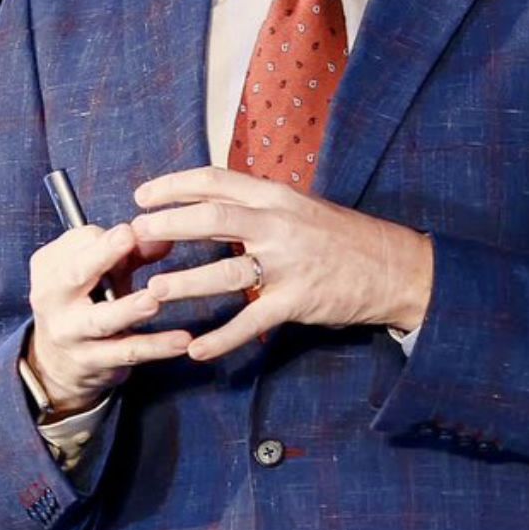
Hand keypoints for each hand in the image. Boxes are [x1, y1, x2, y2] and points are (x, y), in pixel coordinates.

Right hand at [24, 222, 192, 414]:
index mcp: (51, 266)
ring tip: (153, 301)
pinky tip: (182, 341)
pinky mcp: (92, 362)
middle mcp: (52, 299)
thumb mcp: (103, 272)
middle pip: (75, 273)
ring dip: (128, 309)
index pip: (80, 242)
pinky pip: (126, 352)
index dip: (109, 237)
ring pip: (100, 320)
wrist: (57, 361)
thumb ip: (133, 253)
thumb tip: (165, 236)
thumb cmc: (88, 300)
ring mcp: (70, 333)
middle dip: (101, 254)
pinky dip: (155, 347)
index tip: (131, 231)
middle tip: (129, 239)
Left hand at [129, 167, 434, 361]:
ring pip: (225, 273)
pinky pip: (251, 321)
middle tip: (134, 236)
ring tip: (152, 291)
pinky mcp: (297, 300)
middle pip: (212, 217)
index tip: (141, 195)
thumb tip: (211, 203)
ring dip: (185, 283)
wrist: (394, 267)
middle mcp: (278, 224)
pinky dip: (222, 339)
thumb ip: (259, 206)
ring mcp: (288, 263)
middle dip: (168, 225)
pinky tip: (196, 350)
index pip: (216, 179)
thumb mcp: (301, 207)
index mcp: (276, 196)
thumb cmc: (343, 238)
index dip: (174, 186)